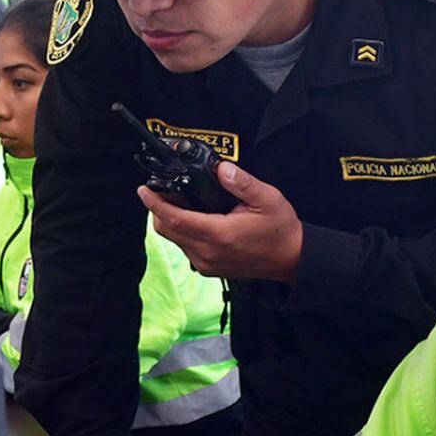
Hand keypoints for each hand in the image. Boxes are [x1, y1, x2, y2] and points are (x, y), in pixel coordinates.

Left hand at [140, 161, 303, 282]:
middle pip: (167, 230)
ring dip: (171, 220)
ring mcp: (206, 263)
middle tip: (163, 190)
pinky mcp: (208, 268)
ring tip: (181, 202)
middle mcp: (208, 252)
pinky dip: (182, 231)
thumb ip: (242, 182)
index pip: (175, 219)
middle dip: (158, 209)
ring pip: (174, 239)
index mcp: (220, 235)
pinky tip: (195, 218)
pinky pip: (185, 248)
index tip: (144, 190)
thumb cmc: (280, 230)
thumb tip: (221, 168)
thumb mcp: (267, 198)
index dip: (155, 203)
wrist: (290, 259)